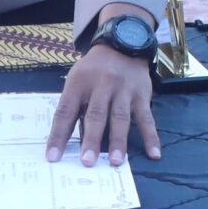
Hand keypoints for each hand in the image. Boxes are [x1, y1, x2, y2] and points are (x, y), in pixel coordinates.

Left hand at [49, 42, 159, 167]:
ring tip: (116, 162)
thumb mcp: (76, 80)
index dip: (59, 135)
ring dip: (119, 141)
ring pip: (120, 118)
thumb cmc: (94, 70)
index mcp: (79, 83)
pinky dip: (151, 137)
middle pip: (95, 115)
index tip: (53, 157)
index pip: (65, 111)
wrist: (122, 46)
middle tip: (87, 162)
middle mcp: (101, 86)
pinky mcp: (142, 95)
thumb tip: (66, 141)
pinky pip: (147, 118)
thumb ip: (73, 106)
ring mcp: (123, 91)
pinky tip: (154, 154)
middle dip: (92, 140)